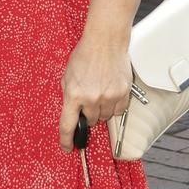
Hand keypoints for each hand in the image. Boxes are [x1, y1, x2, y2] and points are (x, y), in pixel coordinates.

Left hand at [58, 35, 131, 150]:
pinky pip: (118, 111)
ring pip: (104, 117)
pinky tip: (110, 92)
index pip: (67, 125)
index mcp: (73, 94)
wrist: (104, 41)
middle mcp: (90, 98)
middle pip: (89, 121)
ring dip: (101, 110)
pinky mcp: (122, 94)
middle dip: (87, 113)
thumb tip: (73, 113)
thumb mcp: (67, 75)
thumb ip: (69, 95)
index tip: (67, 147)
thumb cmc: (84, 55)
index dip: (66, 140)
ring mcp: (108, 97)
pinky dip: (114, 106)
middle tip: (88, 97)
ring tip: (100, 91)